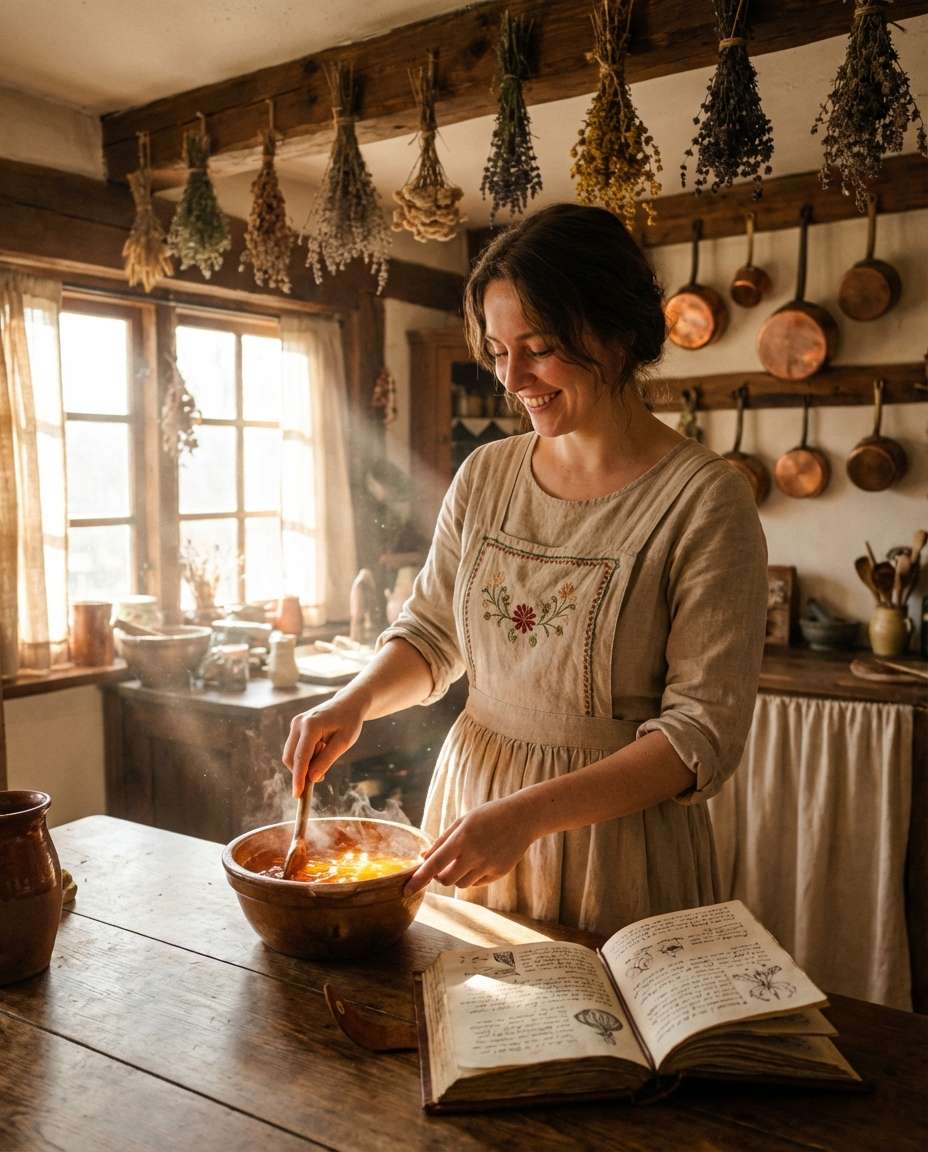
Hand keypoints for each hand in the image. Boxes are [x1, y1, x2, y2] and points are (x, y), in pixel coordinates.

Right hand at [282, 695, 364, 796]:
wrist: (348, 703)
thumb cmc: (349, 721)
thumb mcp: (344, 743)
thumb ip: (327, 760)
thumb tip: (312, 779)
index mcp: (311, 725)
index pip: (301, 757)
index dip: (298, 778)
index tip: (297, 794)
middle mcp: (298, 723)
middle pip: (291, 758)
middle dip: (301, 773)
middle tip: (322, 777)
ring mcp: (295, 724)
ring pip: (291, 755)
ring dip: (303, 765)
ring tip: (325, 757)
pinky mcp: (295, 727)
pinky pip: (295, 749)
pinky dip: (304, 757)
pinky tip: (320, 751)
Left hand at [404, 796, 537, 895]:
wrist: (523, 817)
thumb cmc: (488, 816)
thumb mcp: (463, 822)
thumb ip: (442, 841)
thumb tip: (423, 858)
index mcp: (462, 838)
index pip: (434, 864)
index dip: (418, 878)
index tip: (406, 889)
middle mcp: (475, 854)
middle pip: (446, 880)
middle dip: (439, 878)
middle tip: (441, 868)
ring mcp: (488, 865)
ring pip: (462, 884)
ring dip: (457, 876)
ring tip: (466, 858)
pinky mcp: (499, 872)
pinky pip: (478, 882)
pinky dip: (473, 876)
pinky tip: (482, 859)